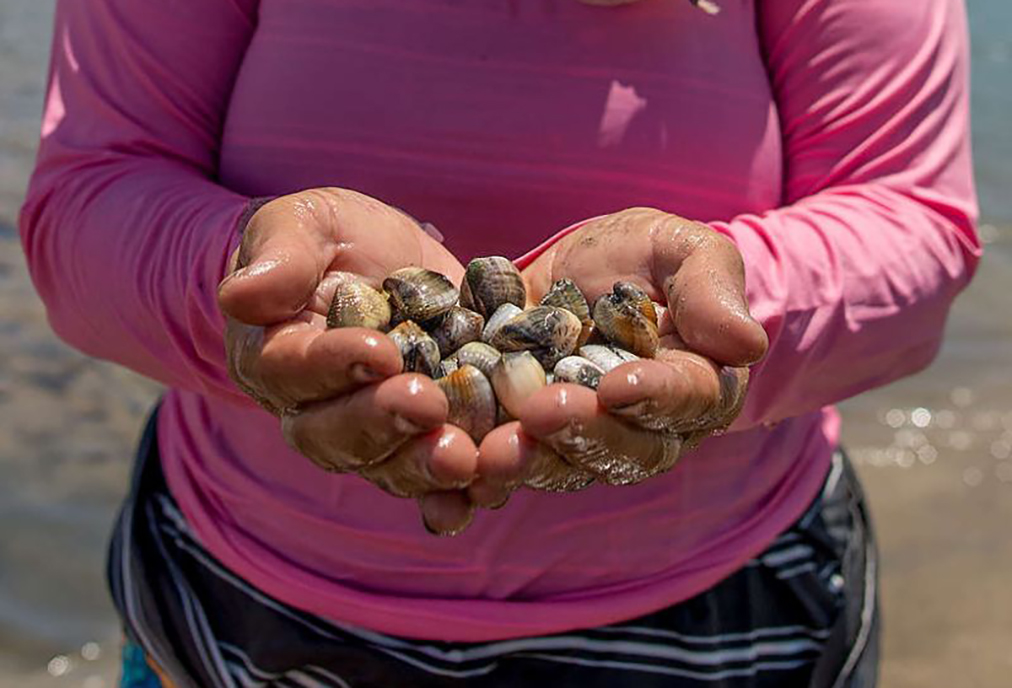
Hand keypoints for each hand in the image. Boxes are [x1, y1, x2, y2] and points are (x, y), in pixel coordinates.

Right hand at [218, 188, 478, 534]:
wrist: (386, 264)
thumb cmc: (333, 239)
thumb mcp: (307, 222)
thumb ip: (281, 253)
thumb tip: (239, 294)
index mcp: (277, 356)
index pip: (294, 370)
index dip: (334, 365)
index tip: (379, 350)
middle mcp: (316, 411)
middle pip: (336, 436)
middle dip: (383, 423)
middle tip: (426, 404)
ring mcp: (373, 436)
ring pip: (387, 467)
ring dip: (424, 467)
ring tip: (464, 457)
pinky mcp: (423, 443)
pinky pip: (434, 483)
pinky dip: (458, 495)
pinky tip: (487, 491)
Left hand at [469, 208, 767, 506]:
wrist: (567, 275)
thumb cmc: (634, 256)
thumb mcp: (673, 247)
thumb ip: (710, 286)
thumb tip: (747, 345)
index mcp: (694, 384)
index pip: (687, 399)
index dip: (655, 396)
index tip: (618, 385)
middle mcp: (645, 429)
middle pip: (627, 450)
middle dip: (585, 433)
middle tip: (543, 411)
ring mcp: (584, 444)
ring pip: (567, 468)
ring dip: (532, 461)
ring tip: (495, 448)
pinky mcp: (530, 445)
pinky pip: (514, 470)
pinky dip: (485, 478)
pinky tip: (457, 475)